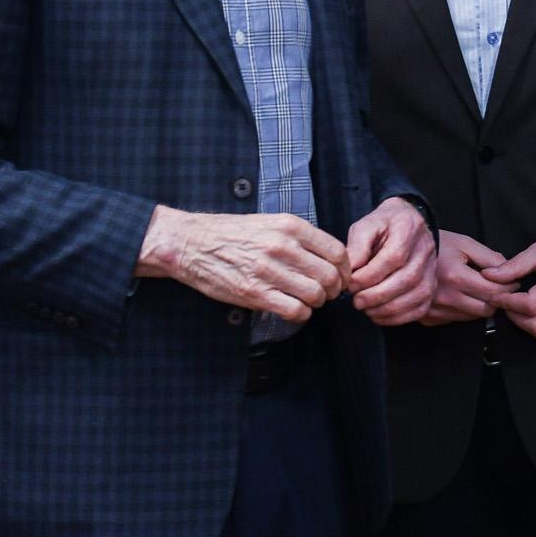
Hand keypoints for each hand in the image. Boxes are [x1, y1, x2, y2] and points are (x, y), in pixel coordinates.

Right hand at [136, 206, 347, 320]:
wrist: (190, 243)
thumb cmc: (231, 233)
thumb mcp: (270, 222)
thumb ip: (300, 237)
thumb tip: (329, 257)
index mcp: (290, 226)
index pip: (336, 252)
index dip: (345, 270)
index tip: (341, 277)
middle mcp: (283, 247)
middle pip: (330, 276)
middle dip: (333, 289)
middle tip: (326, 293)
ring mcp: (268, 271)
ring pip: (315, 295)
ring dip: (317, 303)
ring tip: (308, 300)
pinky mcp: (254, 293)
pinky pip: (295, 310)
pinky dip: (300, 314)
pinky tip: (293, 309)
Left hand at [346, 197, 436, 325]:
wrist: (404, 222)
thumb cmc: (382, 226)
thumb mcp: (365, 226)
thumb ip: (356, 246)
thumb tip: (350, 271)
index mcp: (408, 227)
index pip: (394, 256)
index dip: (371, 275)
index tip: (351, 284)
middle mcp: (425, 248)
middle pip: (408, 278)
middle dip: (378, 295)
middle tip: (356, 301)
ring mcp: (432, 268)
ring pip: (417, 295)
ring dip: (388, 308)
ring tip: (366, 309)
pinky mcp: (432, 285)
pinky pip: (421, 307)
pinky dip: (399, 317)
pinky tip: (379, 315)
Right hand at [421, 231, 508, 325]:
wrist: (405, 252)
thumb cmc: (437, 244)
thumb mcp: (465, 243)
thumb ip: (490, 258)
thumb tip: (510, 273)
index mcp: (455, 276)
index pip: (494, 292)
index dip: (509, 287)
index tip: (513, 281)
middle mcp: (445, 297)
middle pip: (486, 310)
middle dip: (497, 299)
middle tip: (497, 286)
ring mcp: (435, 310)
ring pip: (472, 317)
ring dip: (480, 305)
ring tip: (476, 289)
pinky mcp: (428, 318)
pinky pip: (455, 319)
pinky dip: (463, 310)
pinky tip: (459, 295)